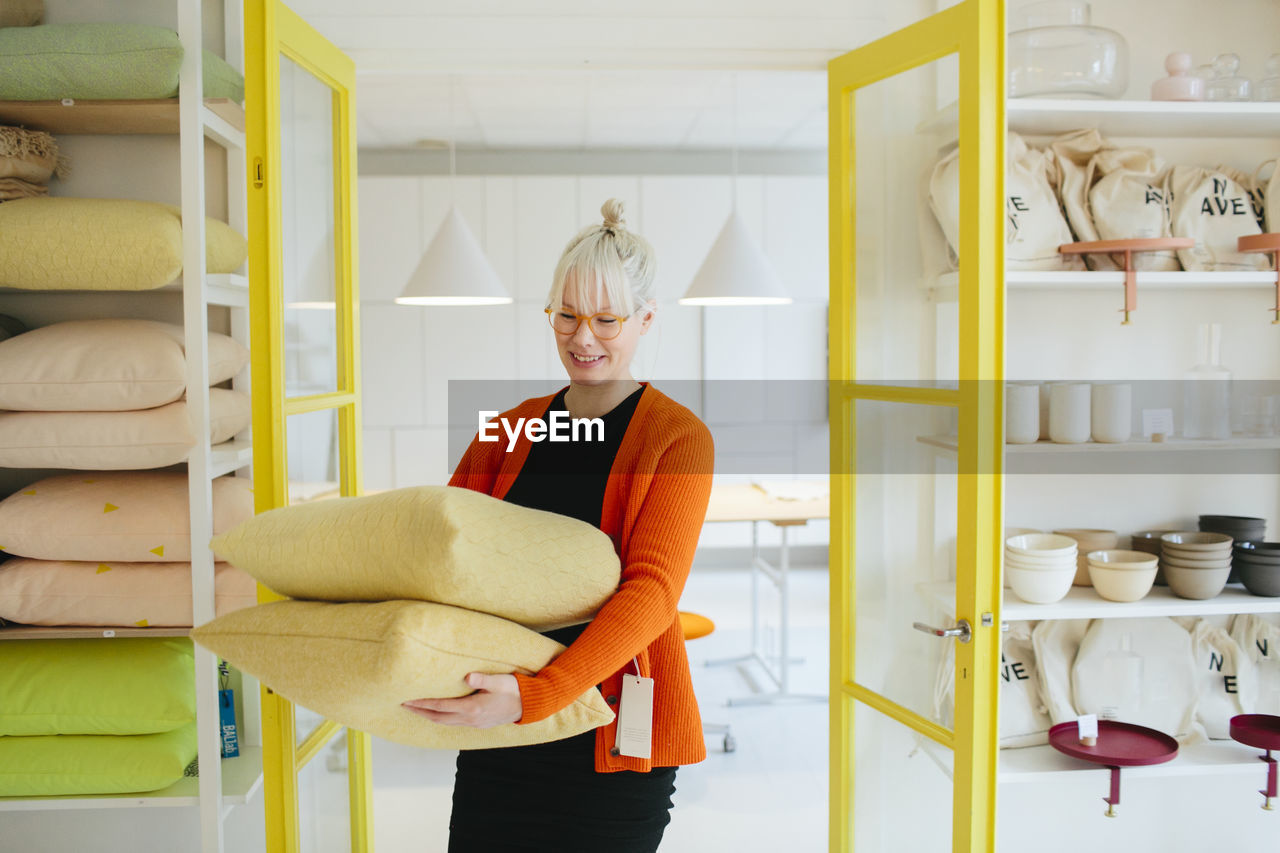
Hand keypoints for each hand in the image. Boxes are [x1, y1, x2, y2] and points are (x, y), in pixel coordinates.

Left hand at [401, 672, 521, 727]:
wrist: (530, 705)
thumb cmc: (515, 689)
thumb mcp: (499, 681)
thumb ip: (482, 678)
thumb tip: (467, 676)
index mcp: (472, 708)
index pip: (440, 707)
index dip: (422, 703)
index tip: (407, 700)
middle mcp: (470, 719)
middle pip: (438, 718)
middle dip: (420, 712)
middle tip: (404, 705)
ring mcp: (474, 723)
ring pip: (445, 722)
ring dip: (429, 716)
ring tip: (417, 709)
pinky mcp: (479, 724)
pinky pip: (454, 723)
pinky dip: (442, 719)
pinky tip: (438, 714)